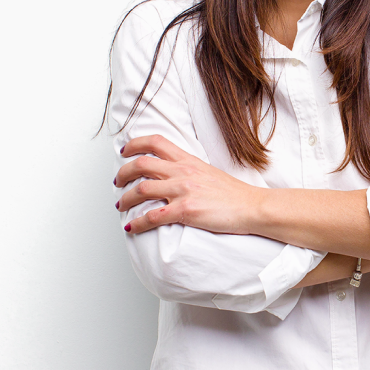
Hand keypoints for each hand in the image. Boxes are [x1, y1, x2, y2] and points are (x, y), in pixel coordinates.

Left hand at [115, 135, 260, 235]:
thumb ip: (187, 170)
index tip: (124, 151)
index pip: (156, 142)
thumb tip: (170, 174)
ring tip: (120, 205)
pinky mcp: (186, 211)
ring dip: (125, 199)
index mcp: (188, 160)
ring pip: (141, 190)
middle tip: (117, 181)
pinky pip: (152, 216)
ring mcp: (183, 191)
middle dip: (123, 173)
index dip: (135, 144)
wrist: (251, 206)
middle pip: (141, 164)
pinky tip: (132, 227)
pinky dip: (137, 223)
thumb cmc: (233, 193)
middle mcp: (183, 171)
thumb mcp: (207, 172)